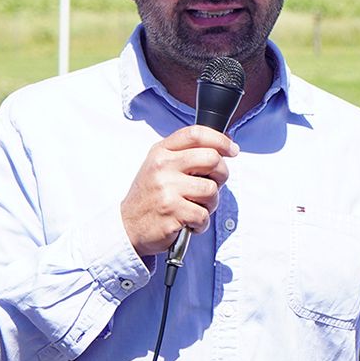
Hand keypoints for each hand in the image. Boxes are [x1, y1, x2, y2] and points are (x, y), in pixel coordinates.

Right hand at [120, 125, 236, 258]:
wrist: (127, 226)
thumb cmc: (150, 197)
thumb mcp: (159, 167)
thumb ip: (184, 155)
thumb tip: (221, 149)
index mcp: (161, 152)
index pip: (196, 134)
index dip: (220, 140)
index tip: (232, 150)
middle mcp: (163, 166)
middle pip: (212, 159)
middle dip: (222, 174)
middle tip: (214, 185)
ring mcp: (167, 189)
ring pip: (211, 190)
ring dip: (211, 204)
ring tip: (195, 207)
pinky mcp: (172, 211)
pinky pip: (203, 215)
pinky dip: (201, 223)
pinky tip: (188, 223)